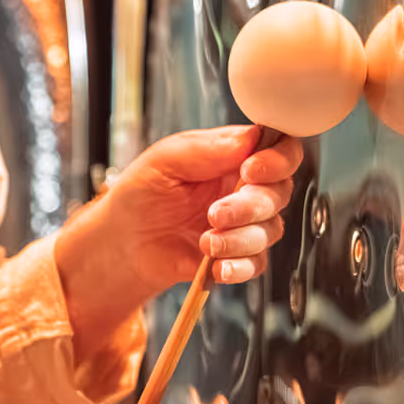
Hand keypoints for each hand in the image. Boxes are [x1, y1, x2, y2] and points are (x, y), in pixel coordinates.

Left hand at [56, 126, 301, 358]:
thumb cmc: (142, 193)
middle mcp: (245, 189)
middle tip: (215, 213)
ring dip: (240, 238)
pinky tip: (216, 265)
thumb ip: (208, 148)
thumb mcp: (166, 159)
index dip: (278, 160)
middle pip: (280, 192)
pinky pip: (256, 263)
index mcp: (234, 157)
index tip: (252, 170)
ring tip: (206, 241)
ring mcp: (243, 224)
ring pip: (271, 230)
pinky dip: (239, 266)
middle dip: (251, 205)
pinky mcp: (236, 256)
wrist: (123, 241)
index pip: (280, 150)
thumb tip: (253, 137)